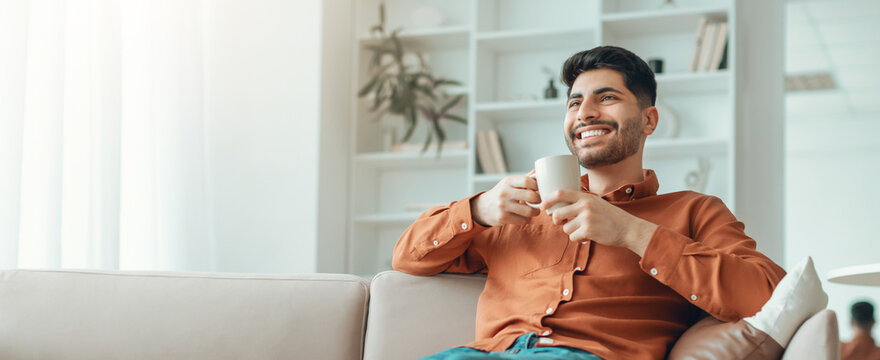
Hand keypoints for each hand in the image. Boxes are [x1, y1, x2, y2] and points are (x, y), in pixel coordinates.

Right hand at [471, 171, 540, 225]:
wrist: (483, 207)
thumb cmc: (501, 194)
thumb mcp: (509, 183)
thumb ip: (524, 179)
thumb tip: (538, 172)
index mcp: (508, 181)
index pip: (527, 181)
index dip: (537, 186)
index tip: (538, 190)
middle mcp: (505, 192)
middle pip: (531, 196)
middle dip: (539, 200)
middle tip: (538, 201)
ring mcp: (503, 206)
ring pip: (529, 211)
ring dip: (535, 212)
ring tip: (534, 211)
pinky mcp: (503, 218)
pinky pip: (523, 220)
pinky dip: (526, 219)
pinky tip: (523, 216)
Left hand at [540, 189, 656, 255]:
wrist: (628, 228)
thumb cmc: (610, 216)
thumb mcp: (596, 202)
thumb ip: (580, 202)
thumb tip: (560, 206)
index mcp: (585, 197)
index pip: (560, 193)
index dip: (547, 199)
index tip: (542, 205)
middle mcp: (585, 205)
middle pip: (557, 213)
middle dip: (556, 220)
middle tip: (561, 223)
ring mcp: (586, 218)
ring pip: (565, 228)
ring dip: (571, 231)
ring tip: (584, 230)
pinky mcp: (589, 231)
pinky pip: (573, 237)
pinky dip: (578, 239)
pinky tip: (588, 236)